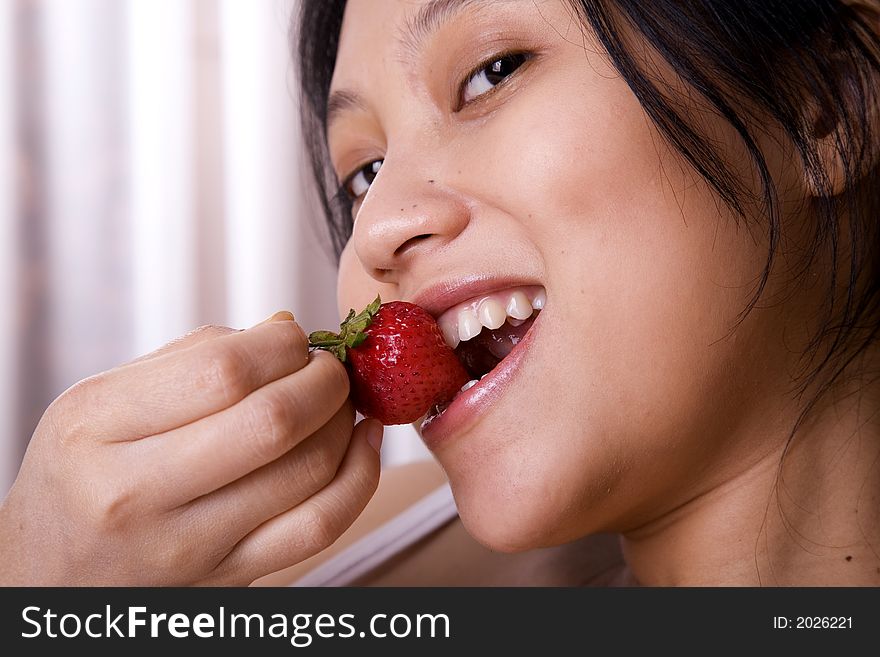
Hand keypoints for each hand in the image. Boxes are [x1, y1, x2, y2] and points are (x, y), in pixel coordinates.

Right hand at [0, 313, 381, 584]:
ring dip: (345, 421)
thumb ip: (191, 357)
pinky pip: (320, 526)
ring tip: (340, 401)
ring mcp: (189, 545)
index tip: (294, 339)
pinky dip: (360, 477)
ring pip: (308, 472)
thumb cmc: (81, 470)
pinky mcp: (231, 577)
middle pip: (275, 422)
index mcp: (99, 427)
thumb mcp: (102, 401)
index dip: (282, 345)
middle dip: (325, 380)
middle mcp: (138, 492)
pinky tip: (363, 440)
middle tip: (328, 367)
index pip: (224, 372)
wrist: (51, 574)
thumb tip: (285, 328)